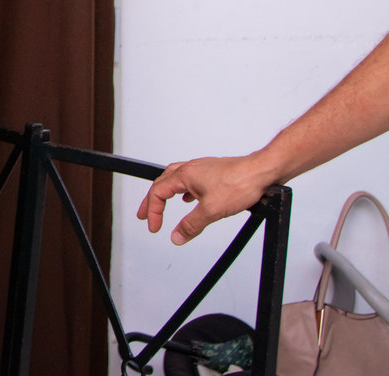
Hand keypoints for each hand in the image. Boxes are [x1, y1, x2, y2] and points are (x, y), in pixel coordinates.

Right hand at [136, 155, 268, 244]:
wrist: (262, 171)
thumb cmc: (240, 183)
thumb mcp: (212, 210)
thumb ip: (191, 224)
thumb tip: (176, 236)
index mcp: (184, 175)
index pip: (158, 193)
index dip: (153, 211)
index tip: (154, 227)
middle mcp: (190, 169)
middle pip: (161, 184)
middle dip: (151, 201)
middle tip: (143, 215)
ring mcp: (202, 169)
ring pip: (175, 179)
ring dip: (165, 193)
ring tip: (162, 204)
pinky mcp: (213, 173)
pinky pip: (190, 180)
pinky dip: (183, 190)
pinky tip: (190, 199)